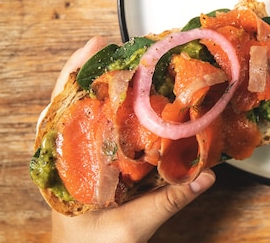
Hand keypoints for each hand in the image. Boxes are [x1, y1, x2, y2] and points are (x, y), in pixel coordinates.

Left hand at [49, 37, 215, 242]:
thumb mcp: (133, 225)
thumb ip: (170, 199)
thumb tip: (206, 175)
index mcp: (67, 166)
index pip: (63, 108)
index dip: (78, 72)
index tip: (96, 45)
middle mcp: (67, 158)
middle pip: (72, 102)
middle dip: (93, 71)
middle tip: (116, 45)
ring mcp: (78, 161)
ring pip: (82, 114)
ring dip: (101, 87)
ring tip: (123, 63)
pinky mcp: (93, 168)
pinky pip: (98, 132)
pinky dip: (112, 112)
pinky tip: (130, 102)